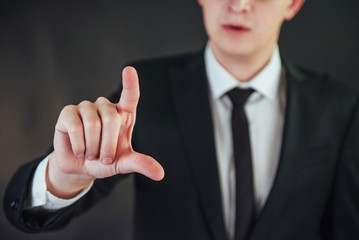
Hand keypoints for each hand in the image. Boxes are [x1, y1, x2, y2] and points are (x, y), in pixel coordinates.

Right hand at [48, 67, 163, 197]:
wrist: (81, 167)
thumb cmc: (105, 161)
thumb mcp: (124, 163)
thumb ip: (141, 164)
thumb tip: (160, 174)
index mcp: (123, 115)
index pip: (129, 95)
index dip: (130, 83)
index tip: (129, 70)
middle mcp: (105, 106)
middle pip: (111, 119)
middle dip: (108, 145)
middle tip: (104, 157)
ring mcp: (86, 107)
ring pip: (92, 124)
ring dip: (92, 147)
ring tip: (91, 153)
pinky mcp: (68, 112)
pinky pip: (75, 126)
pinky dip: (79, 145)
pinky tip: (79, 150)